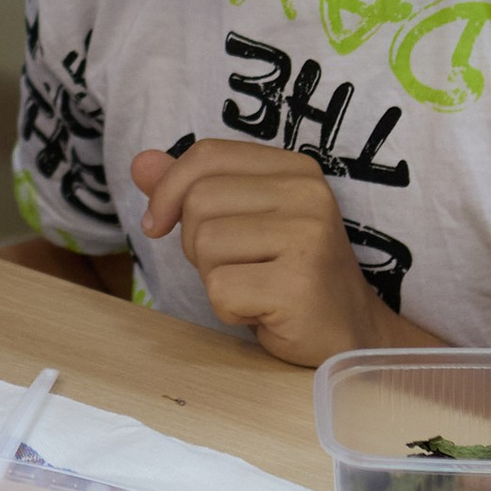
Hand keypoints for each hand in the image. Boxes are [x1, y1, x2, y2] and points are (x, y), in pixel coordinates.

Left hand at [129, 137, 405, 366]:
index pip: (207, 155)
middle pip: (198, 201)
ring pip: (205, 244)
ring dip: (215, 278)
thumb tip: (141, 163)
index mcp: (295, 169)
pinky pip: (220, 289)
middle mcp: (307, 194)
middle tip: (239, 268)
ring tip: (255, 288)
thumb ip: (193, 189)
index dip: (168, 189)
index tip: (158, 223)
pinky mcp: (298, 284)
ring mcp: (307, 238)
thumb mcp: (243, 221)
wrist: (349, 334)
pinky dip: (229, 309)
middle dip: (198, 244)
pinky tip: (263, 312)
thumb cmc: (289, 275)